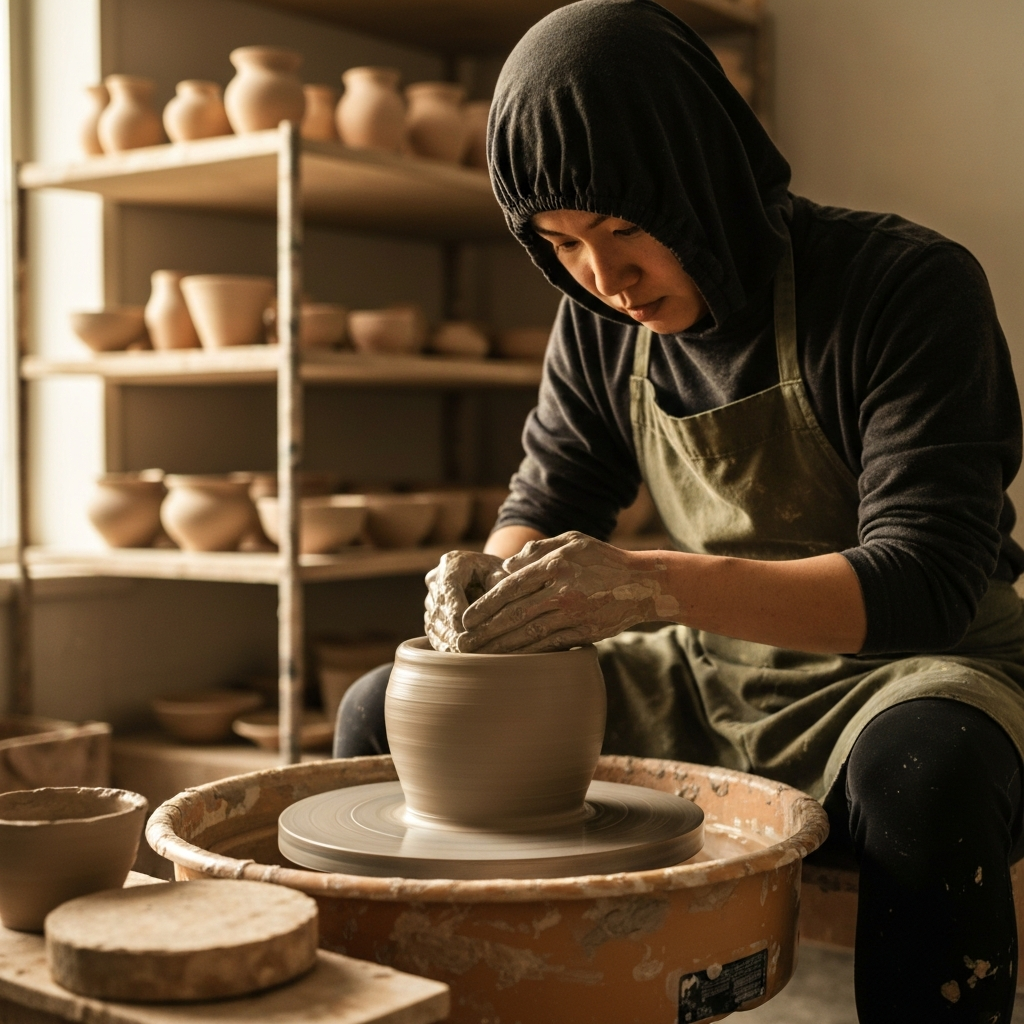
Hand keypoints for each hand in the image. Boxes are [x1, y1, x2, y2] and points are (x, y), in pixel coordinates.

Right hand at [424, 550, 508, 651]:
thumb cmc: (501, 574)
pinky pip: (434, 631)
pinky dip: (444, 644)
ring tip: (462, 656)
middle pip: (440, 610)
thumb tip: (499, 607)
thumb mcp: (504, 574)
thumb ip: (501, 586)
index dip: (457, 613)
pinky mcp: (431, 613)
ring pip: (434, 623)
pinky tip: (457, 656)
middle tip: (466, 650)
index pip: (450, 591)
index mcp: (452, 563)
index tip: (467, 631)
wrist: (490, 576)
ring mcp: (430, 596)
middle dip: (453, 632)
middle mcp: (436, 578)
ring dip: (447, 641)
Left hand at [456, 531, 679, 653]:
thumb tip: (505, 567)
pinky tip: (509, 662)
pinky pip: (550, 646)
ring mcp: (574, 615)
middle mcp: (563, 591)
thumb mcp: (571, 541)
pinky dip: (527, 655)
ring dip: (501, 648)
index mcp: (556, 565)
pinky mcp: (584, 633)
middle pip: (515, 614)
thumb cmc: (602, 559)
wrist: (643, 585)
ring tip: (479, 658)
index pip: (512, 587)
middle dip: (485, 632)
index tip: (466, 618)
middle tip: (462, 645)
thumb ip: (537, 550)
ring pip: (529, 634)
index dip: (485, 604)